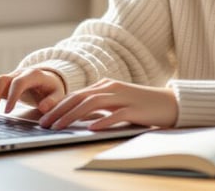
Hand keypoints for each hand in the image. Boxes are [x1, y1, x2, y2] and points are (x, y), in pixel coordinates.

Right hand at [0, 68, 65, 120]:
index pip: (19, 82)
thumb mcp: (58, 93)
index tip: (8, 111)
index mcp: (32, 75)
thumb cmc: (51, 88)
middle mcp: (17, 74)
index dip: (12, 95)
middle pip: (0, 80)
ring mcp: (8, 78)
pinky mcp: (1, 84)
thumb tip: (44, 107)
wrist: (46, 79)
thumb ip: (53, 100)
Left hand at [39, 79, 177, 130]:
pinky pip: (116, 114)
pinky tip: (91, 128)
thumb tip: (79, 117)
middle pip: (80, 98)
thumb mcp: (117, 103)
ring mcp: (123, 97)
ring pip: (92, 104)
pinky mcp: (135, 109)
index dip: (58, 106)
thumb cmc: (141, 105)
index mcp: (105, 85)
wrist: (170, 102)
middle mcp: (111, 88)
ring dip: (73, 116)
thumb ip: (99, 106)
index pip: (76, 95)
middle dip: (59, 111)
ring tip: (59, 127)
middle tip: (44, 124)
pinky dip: (102, 120)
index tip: (43, 118)